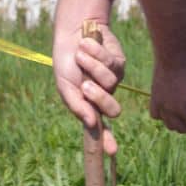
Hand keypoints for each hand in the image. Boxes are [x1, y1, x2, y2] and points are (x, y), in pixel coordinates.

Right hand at [53, 22, 125, 154]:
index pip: (101, 128)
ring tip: (81, 54)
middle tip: (85, 86)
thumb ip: (77, 105)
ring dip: (92, 66)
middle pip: (112, 110)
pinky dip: (96, 53)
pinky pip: (113, 64)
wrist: (72, 34)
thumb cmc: (66, 62)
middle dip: (99, 98)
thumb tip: (92, 124)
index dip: (107, 140)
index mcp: (89, 105)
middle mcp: (104, 96)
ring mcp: (113, 80)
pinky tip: (88, 45)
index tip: (111, 151)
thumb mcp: (65, 86)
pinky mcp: (120, 64)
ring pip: (111, 83)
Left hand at [150, 53, 185, 132]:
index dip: (171, 115)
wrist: (175, 54)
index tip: (184, 106)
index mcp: (155, 98)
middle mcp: (162, 108)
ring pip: (185, 128)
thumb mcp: (171, 68)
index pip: (158, 116)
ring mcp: (173, 111)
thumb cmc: (173, 55)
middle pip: (173, 125)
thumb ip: (175, 74)